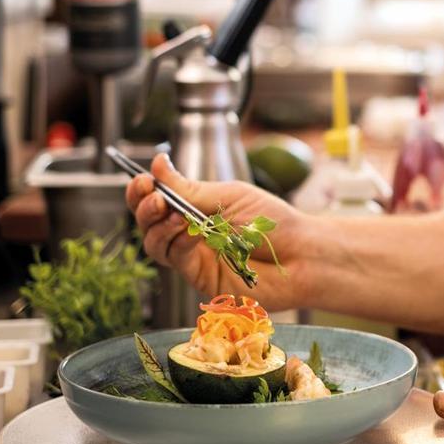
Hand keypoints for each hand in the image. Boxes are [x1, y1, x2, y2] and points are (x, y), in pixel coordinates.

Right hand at [125, 154, 315, 310]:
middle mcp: (190, 232)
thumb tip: (157, 164)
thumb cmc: (272, 223)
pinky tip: (190, 231)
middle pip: (148, 223)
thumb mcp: (228, 196)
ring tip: (170, 211)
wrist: (301, 254)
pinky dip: (179, 242)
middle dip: (142, 207)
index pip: (157, 199)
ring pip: (155, 243)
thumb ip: (190, 189)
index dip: (142, 191)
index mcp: (196, 208)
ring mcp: (193, 257)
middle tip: (153, 196)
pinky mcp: (199, 278)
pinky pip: (176, 259)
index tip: (143, 179)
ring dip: (157, 225)